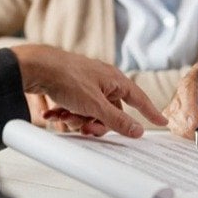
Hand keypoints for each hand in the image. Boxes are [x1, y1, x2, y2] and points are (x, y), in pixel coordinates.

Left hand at [11, 44, 166, 137]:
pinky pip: (75, 108)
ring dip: (77, 119)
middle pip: (110, 112)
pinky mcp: (70, 89)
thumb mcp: (95, 105)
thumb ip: (117, 120)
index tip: (162, 122)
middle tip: (86, 127)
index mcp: (115, 80)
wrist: (36, 67)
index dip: (150, 112)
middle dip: (96, 123)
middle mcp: (103, 81)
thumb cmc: (66, 78)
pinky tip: (53, 114)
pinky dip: (65, 114)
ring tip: (64, 116)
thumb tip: (138, 130)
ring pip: (90, 113)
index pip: (139, 98)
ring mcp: (86, 85)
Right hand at [164, 64, 197, 144]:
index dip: (189, 103)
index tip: (194, 122)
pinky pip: (178, 128)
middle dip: (186, 121)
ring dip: (186, 131)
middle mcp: (190, 87)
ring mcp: (186, 103)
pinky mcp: (185, 118)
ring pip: (174, 117)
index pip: (188, 86)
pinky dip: (187, 137)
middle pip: (178, 103)